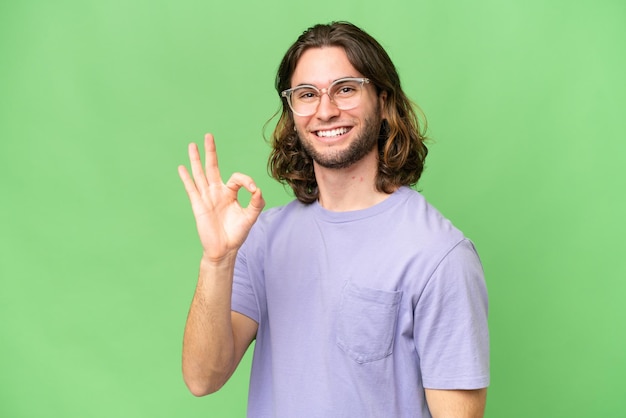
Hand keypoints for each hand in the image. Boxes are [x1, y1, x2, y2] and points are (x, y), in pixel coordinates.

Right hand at [178, 133, 264, 261]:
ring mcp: (206, 198)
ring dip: (196, 160)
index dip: (247, 181)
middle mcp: (217, 192)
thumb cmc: (236, 234)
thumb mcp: (250, 217)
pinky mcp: (199, 206)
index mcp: (230, 193)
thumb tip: (258, 190)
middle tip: (209, 136)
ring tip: (192, 145)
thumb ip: (256, 203)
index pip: (237, 178)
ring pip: (200, 174)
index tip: (254, 191)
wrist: (224, 250)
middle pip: (212, 167)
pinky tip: (182, 168)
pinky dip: (187, 178)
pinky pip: (192, 189)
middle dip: (211, 152)